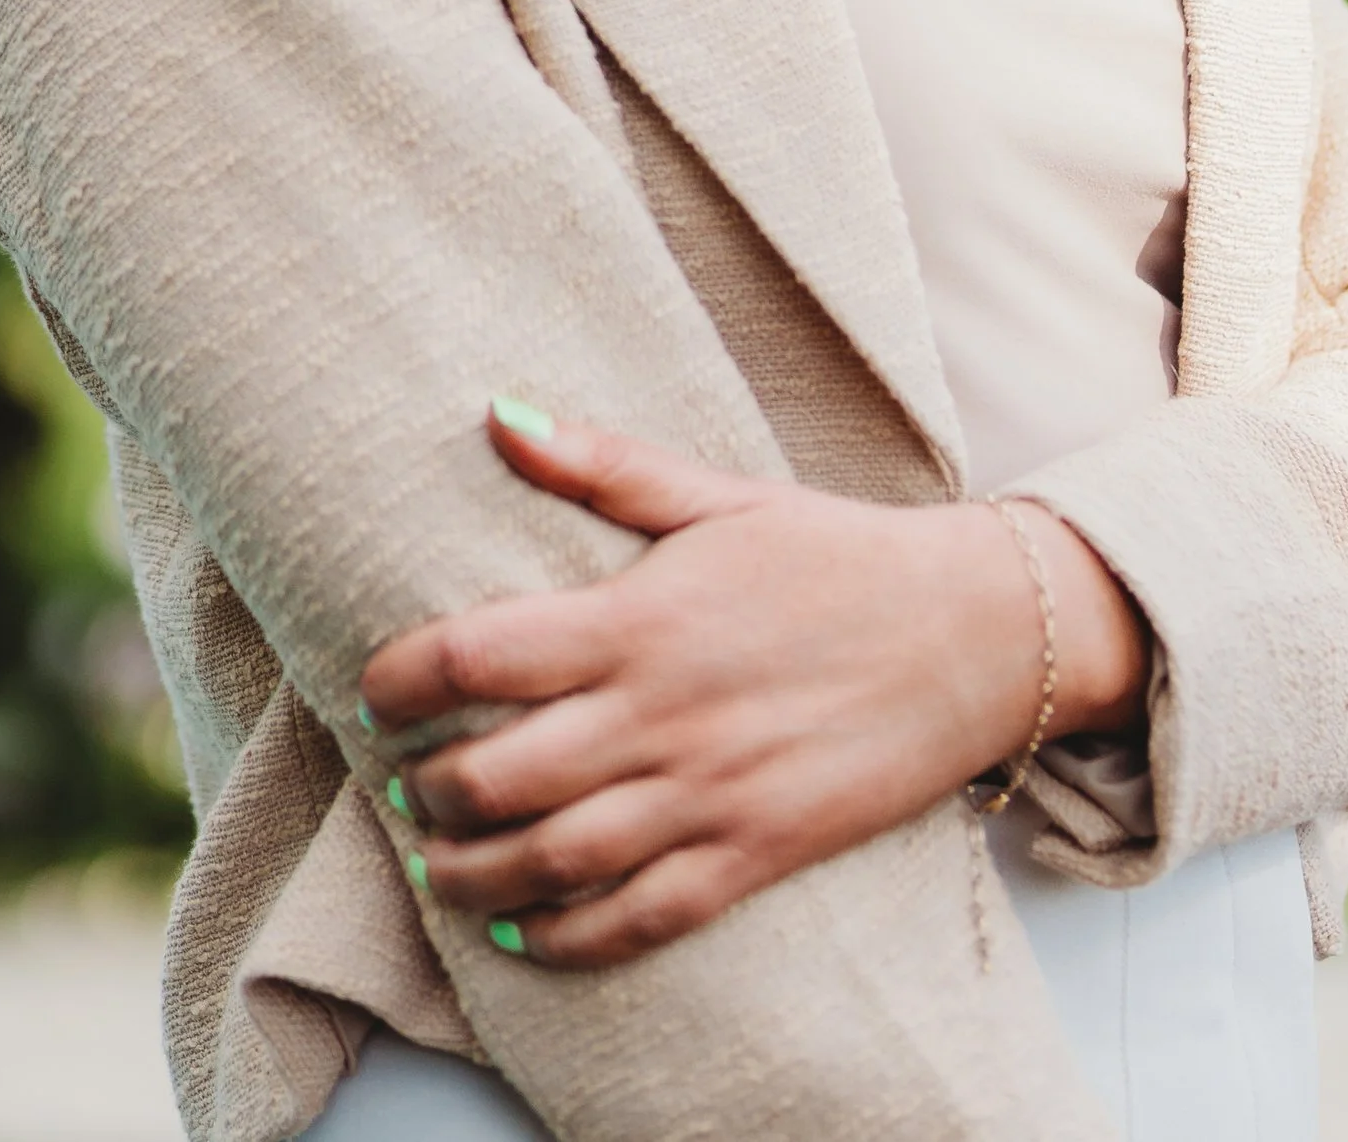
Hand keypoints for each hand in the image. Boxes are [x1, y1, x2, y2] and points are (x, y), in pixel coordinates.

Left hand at [358, 404, 1147, 969]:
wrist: (970, 633)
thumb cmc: (834, 554)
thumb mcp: (718, 495)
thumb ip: (601, 463)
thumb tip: (497, 411)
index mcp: (642, 619)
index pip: (483, 654)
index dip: (406, 678)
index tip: (377, 688)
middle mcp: (663, 715)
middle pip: (499, 775)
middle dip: (429, 791)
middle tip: (401, 784)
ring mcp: (709, 796)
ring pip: (554, 861)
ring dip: (473, 874)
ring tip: (436, 863)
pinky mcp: (754, 855)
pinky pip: (640, 918)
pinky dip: (568, 936)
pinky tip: (525, 928)